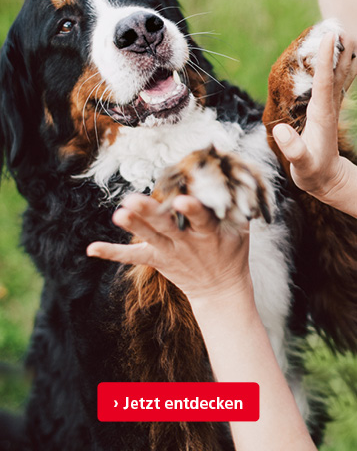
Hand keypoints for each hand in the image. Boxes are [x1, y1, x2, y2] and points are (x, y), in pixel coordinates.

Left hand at [87, 193, 250, 302]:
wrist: (221, 290)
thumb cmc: (231, 251)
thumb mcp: (241, 229)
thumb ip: (236, 203)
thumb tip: (230, 171)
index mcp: (209, 232)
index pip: (201, 217)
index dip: (193, 209)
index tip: (184, 199)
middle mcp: (187, 242)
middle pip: (167, 226)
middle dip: (150, 214)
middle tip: (133, 201)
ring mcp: (169, 252)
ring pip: (149, 237)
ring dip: (133, 226)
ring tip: (118, 214)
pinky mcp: (156, 260)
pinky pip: (132, 257)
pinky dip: (112, 253)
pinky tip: (91, 248)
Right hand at [272, 33, 356, 204]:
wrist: (327, 181)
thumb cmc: (313, 173)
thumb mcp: (302, 166)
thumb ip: (293, 149)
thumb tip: (282, 131)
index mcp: (322, 116)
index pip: (324, 83)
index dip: (325, 60)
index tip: (328, 37)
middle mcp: (328, 108)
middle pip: (335, 73)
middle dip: (336, 49)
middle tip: (337, 22)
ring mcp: (329, 109)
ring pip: (336, 76)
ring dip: (338, 56)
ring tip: (339, 34)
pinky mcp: (325, 112)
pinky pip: (333, 84)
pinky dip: (335, 69)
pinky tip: (337, 59)